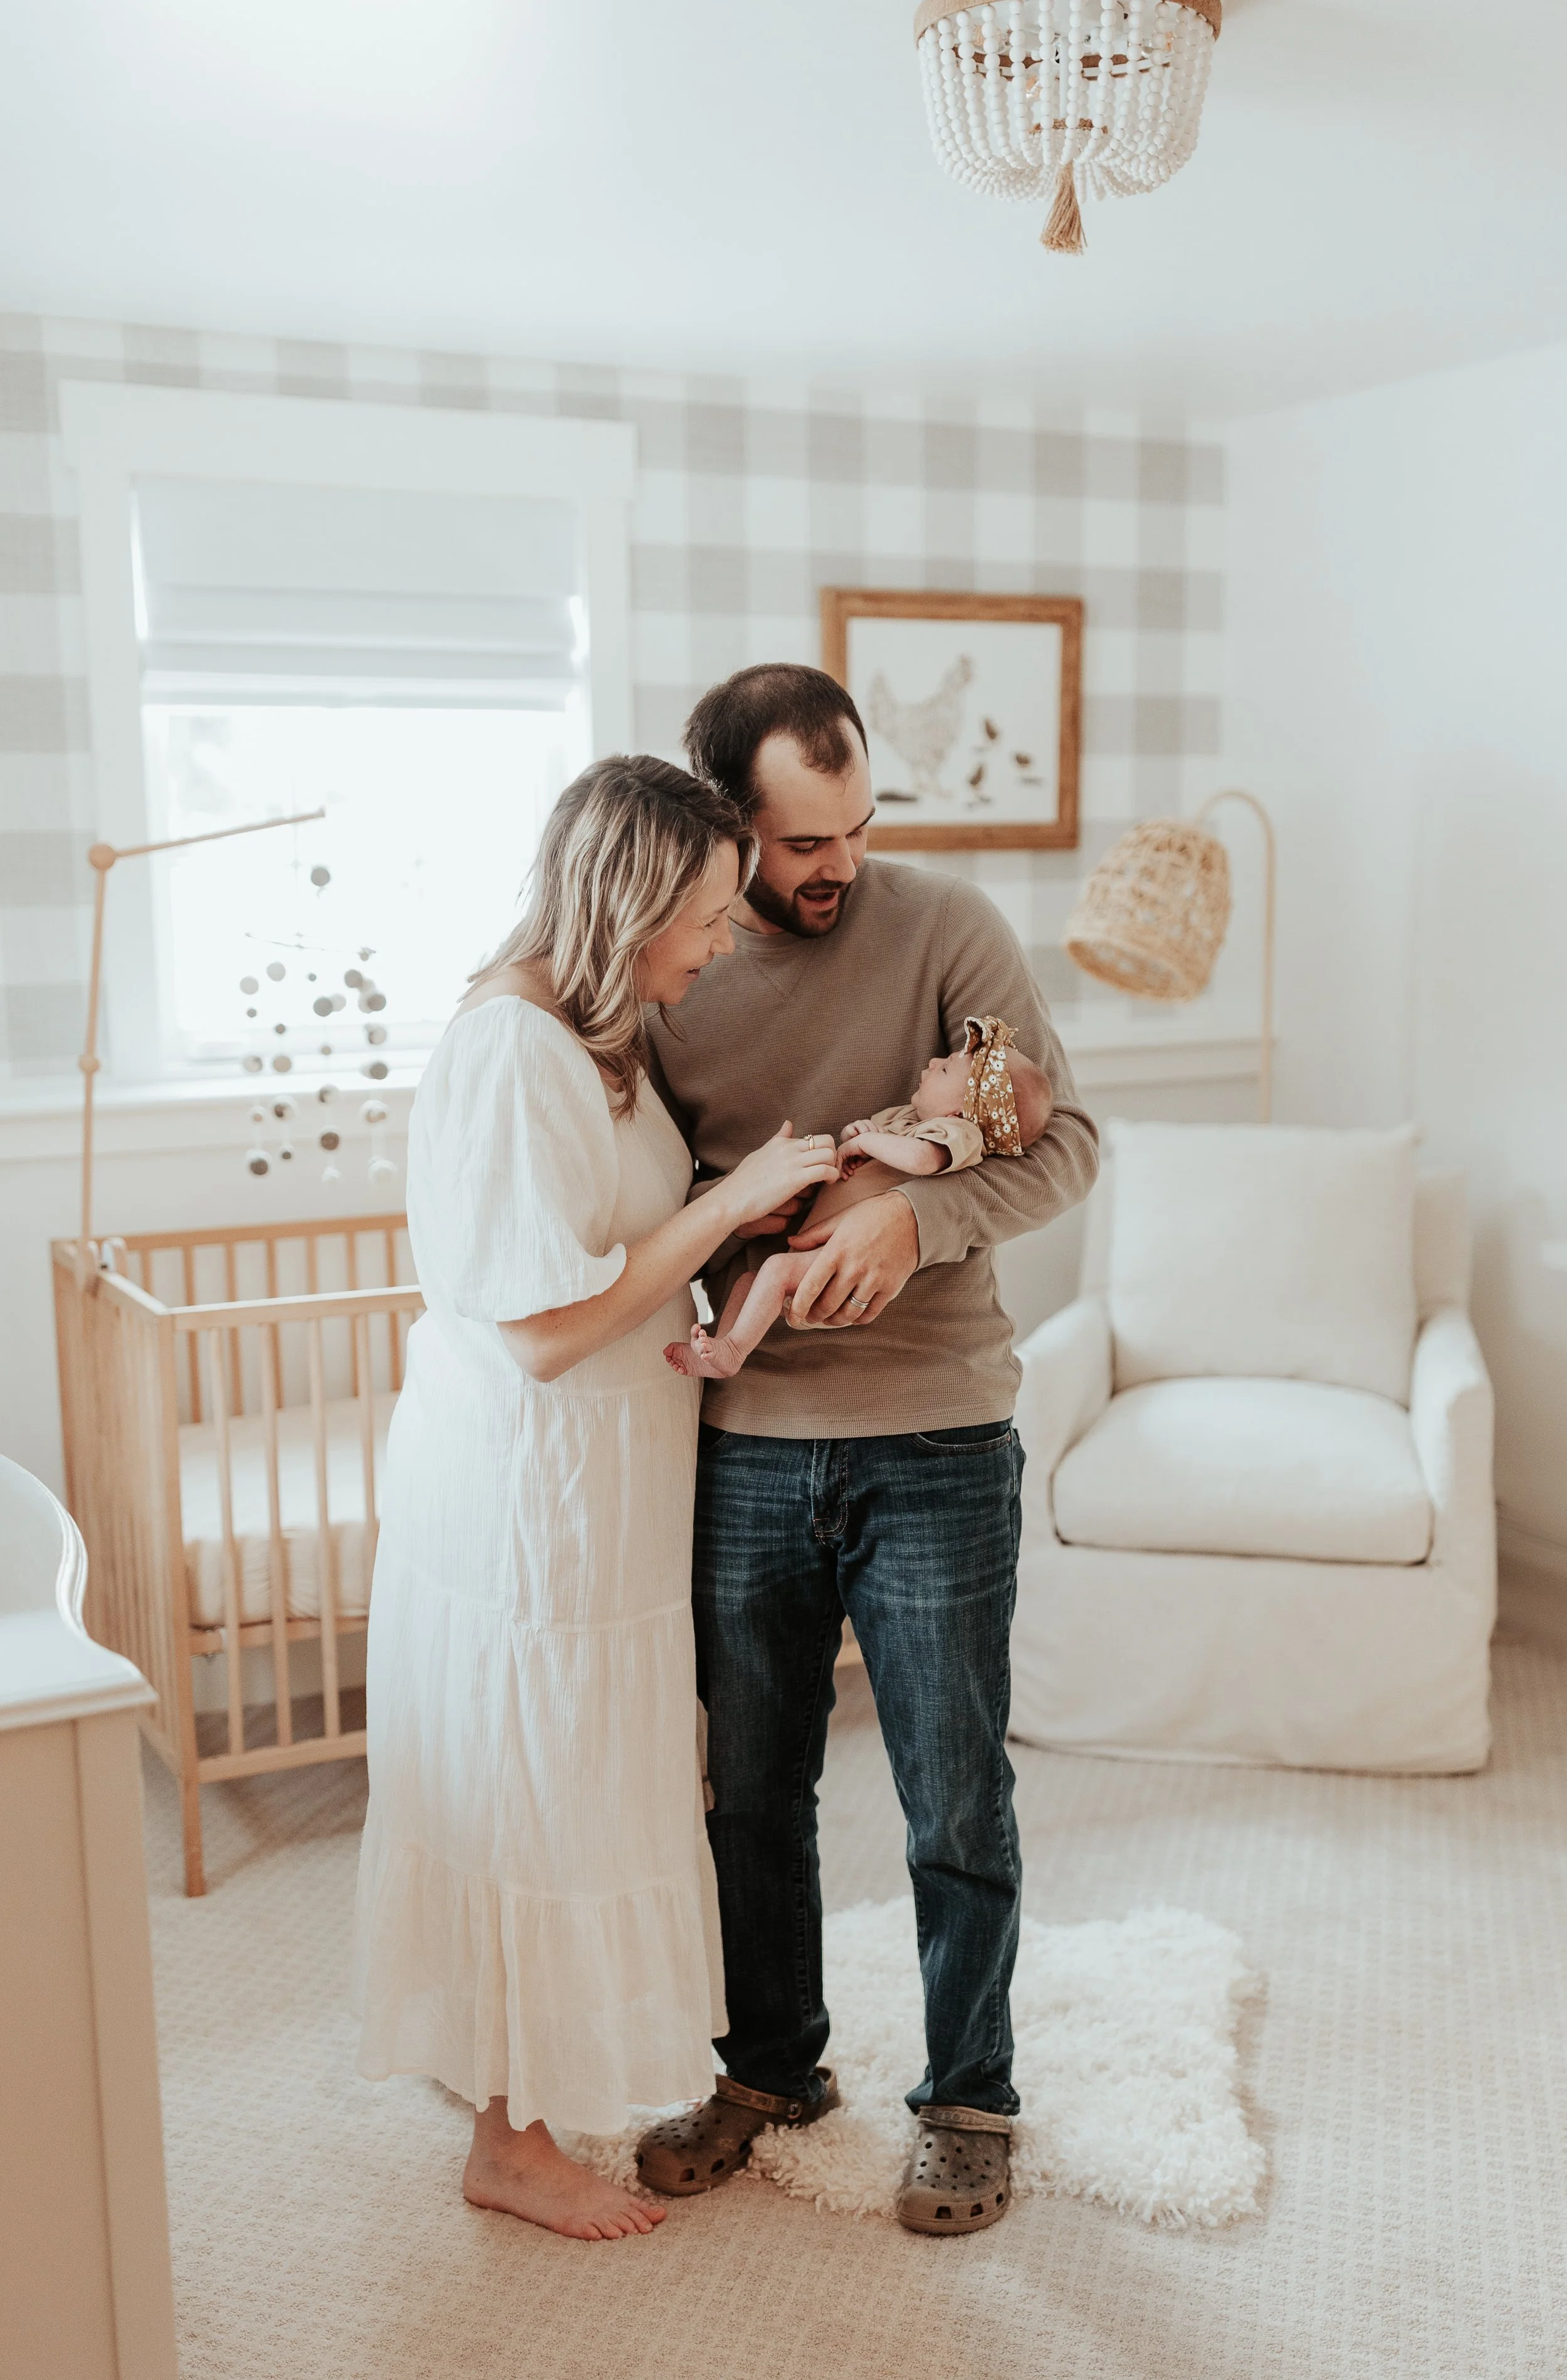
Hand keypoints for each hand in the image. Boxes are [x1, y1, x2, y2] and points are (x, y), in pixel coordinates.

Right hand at [720, 1124, 838, 1236]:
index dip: (822, 1151)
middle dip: (833, 1155)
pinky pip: (825, 1171)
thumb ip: (777, 1139)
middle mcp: (788, 1148)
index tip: (821, 1164)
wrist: (731, 1199)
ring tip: (828, 1179)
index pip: (813, 1137)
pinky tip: (827, 1184)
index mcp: (781, 1143)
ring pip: (828, 1154)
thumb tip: (788, 1123)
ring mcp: (792, 1162)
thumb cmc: (743, 1182)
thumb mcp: (761, 1154)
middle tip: (829, 1170)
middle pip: (826, 1141)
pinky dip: (832, 1176)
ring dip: (834, 1166)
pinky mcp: (795, 1179)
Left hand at [785, 1192, 919, 1326]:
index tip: (792, 1314)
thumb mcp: (840, 1219)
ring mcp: (874, 1279)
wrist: (912, 1216)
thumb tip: (791, 1244)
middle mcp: (854, 1268)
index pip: (811, 1286)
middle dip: (814, 1316)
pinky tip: (852, 1316)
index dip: (799, 1305)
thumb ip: (814, 1235)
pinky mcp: (890, 1288)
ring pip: (848, 1313)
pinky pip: (870, 1313)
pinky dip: (858, 1319)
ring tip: (829, 1319)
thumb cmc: (872, 1215)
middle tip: (809, 1318)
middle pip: (828, 1305)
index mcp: (837, 1251)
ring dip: (835, 1321)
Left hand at [836, 1128, 945, 1176]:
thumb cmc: (897, 1160)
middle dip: (843, 1167)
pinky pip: (842, 1152)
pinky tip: (845, 1173)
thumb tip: (874, 1186)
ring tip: (847, 1177)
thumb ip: (875, 1169)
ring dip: (841, 1166)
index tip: (849, 1178)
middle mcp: (861, 1142)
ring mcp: (859, 1140)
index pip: (850, 1156)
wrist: (901, 1152)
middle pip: (844, 1155)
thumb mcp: (882, 1165)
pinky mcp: (856, 1142)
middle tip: (846, 1178)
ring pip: (841, 1153)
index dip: (847, 1167)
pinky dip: (840, 1163)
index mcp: (867, 1147)